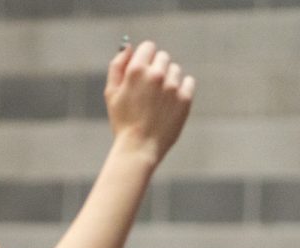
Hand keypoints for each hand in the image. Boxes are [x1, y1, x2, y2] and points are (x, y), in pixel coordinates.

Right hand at [105, 41, 195, 163]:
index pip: (148, 47)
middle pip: (163, 57)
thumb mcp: (111, 93)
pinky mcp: (185, 98)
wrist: (139, 148)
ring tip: (160, 99)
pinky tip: (172, 102)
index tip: (144, 70)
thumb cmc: (122, 121)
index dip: (145, 57)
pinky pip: (188, 82)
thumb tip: (128, 47)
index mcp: (136, 70)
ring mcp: (172, 86)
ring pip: (175, 70)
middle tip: (150, 89)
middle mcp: (156, 74)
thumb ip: (117, 66)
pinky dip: (182, 88)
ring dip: (169, 79)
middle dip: (157, 68)